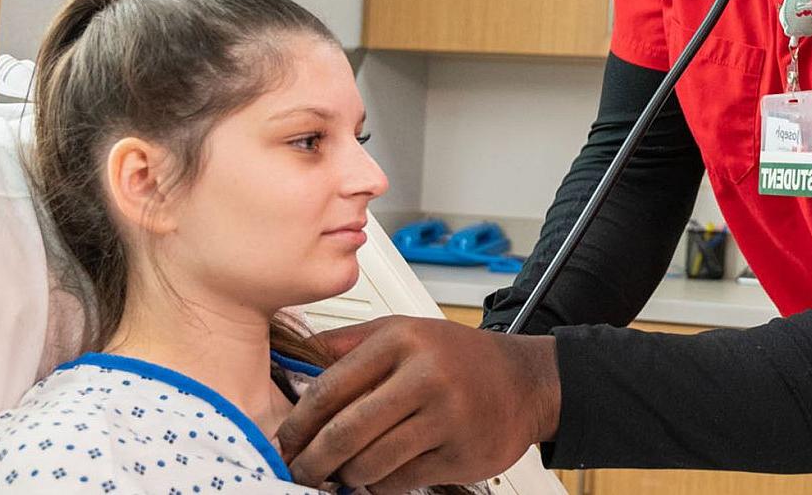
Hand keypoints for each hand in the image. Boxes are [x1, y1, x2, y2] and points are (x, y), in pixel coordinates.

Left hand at [278, 316, 560, 493]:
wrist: (526, 382)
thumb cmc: (458, 358)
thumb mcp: (405, 331)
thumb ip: (349, 343)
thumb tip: (293, 359)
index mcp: (402, 341)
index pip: (330, 388)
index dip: (299, 423)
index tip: (285, 441)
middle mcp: (425, 376)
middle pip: (345, 432)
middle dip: (313, 460)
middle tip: (301, 470)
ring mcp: (446, 417)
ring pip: (370, 462)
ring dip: (346, 475)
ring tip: (341, 472)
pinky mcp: (460, 454)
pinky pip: (400, 480)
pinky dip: (380, 483)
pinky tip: (379, 474)